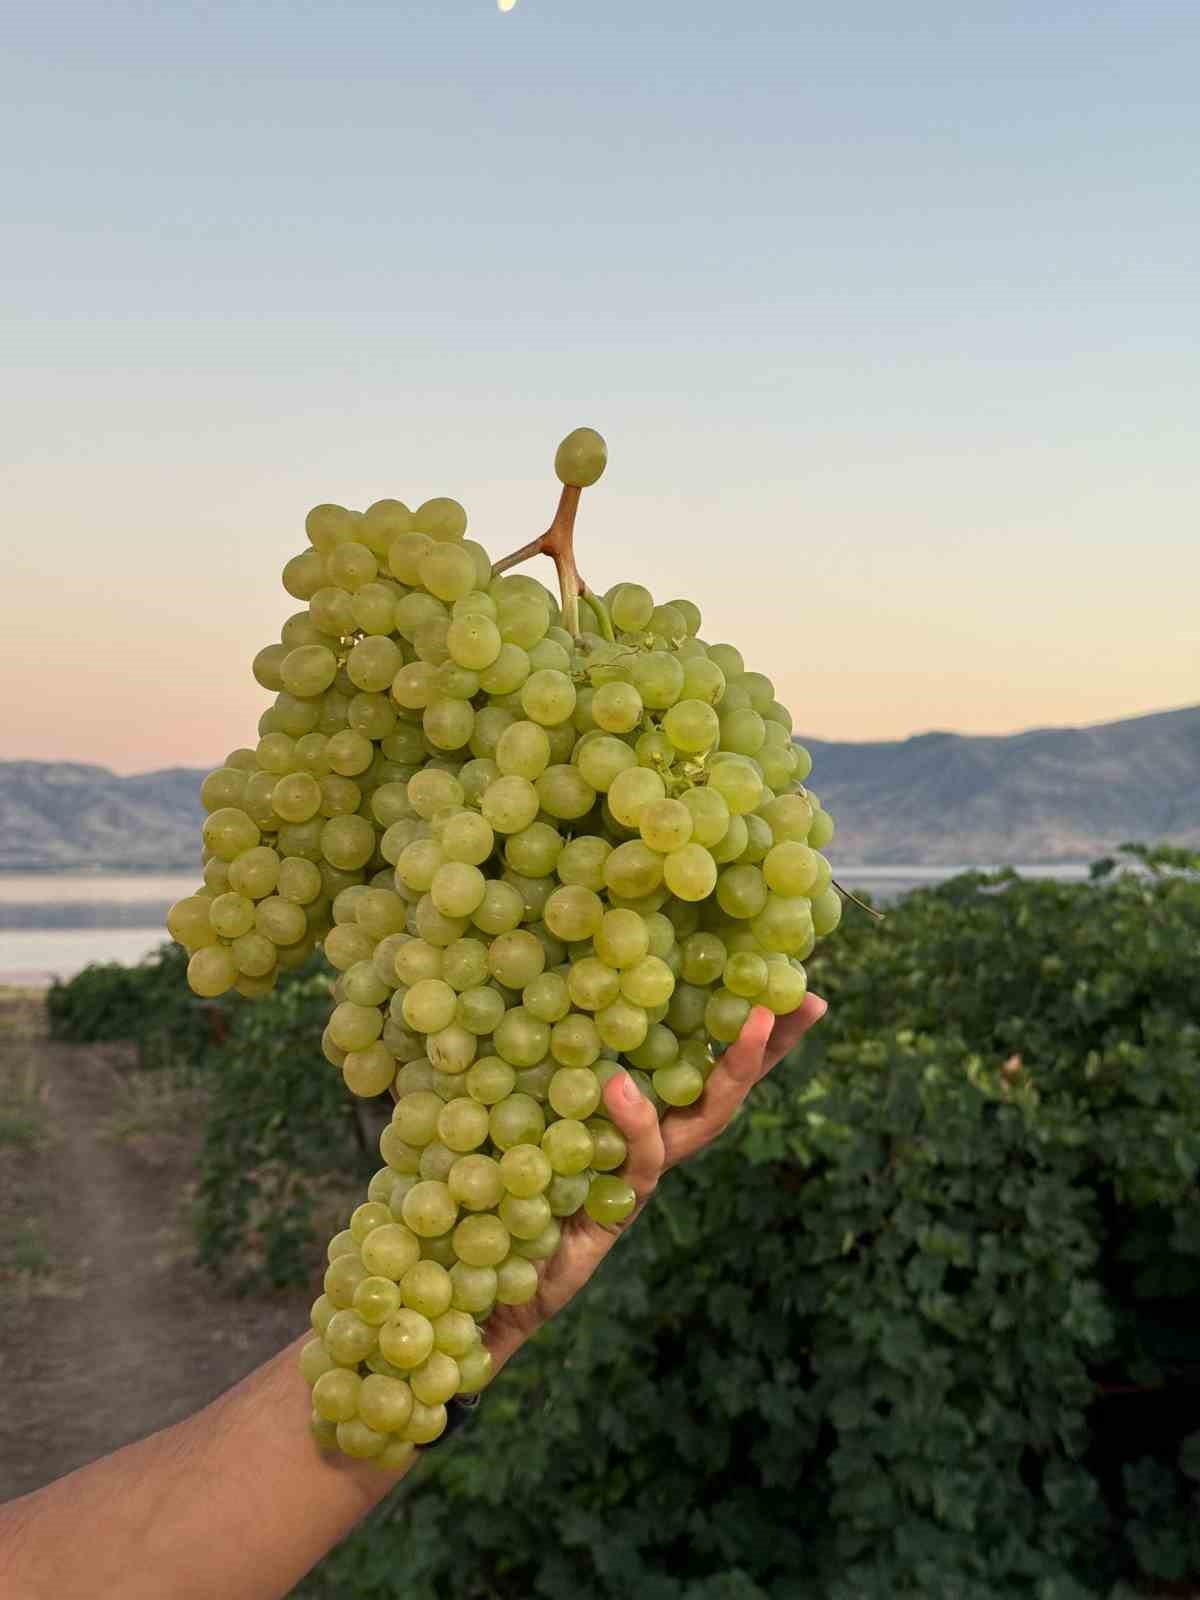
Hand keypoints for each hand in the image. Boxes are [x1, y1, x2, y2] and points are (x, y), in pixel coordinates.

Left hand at [485, 993, 826, 1367]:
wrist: (473, 1275)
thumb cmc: (493, 1177)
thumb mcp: (509, 1099)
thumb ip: (527, 1053)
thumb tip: (520, 977)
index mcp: (633, 1114)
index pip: (703, 1065)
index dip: (753, 1033)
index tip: (796, 989)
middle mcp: (648, 1144)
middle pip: (724, 1091)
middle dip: (767, 1047)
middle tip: (803, 1002)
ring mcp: (637, 1178)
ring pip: (702, 1122)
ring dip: (732, 1072)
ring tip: (748, 1021)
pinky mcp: (614, 1211)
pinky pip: (638, 1162)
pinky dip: (634, 1123)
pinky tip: (619, 1085)